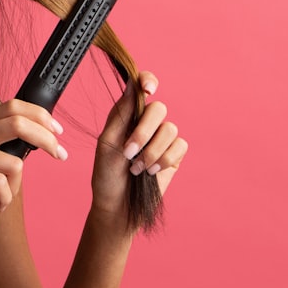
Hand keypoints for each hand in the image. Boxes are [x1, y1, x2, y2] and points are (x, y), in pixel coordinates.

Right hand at [0, 99, 66, 233]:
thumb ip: (2, 146)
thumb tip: (38, 143)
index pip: (15, 106)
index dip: (41, 115)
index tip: (58, 131)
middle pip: (19, 122)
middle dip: (46, 138)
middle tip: (60, 154)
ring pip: (14, 163)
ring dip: (16, 187)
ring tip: (4, 196)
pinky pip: (0, 183)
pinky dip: (3, 199)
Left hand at [92, 71, 187, 217]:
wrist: (118, 206)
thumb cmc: (107, 175)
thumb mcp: (108, 143)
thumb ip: (121, 114)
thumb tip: (132, 83)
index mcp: (127, 115)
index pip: (142, 87)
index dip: (148, 81)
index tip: (148, 90)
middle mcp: (146, 123)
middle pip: (158, 108)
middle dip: (144, 132)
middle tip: (129, 152)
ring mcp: (162, 139)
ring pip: (170, 129)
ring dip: (152, 152)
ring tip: (137, 169)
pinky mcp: (174, 155)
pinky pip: (180, 146)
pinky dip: (164, 160)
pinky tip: (151, 172)